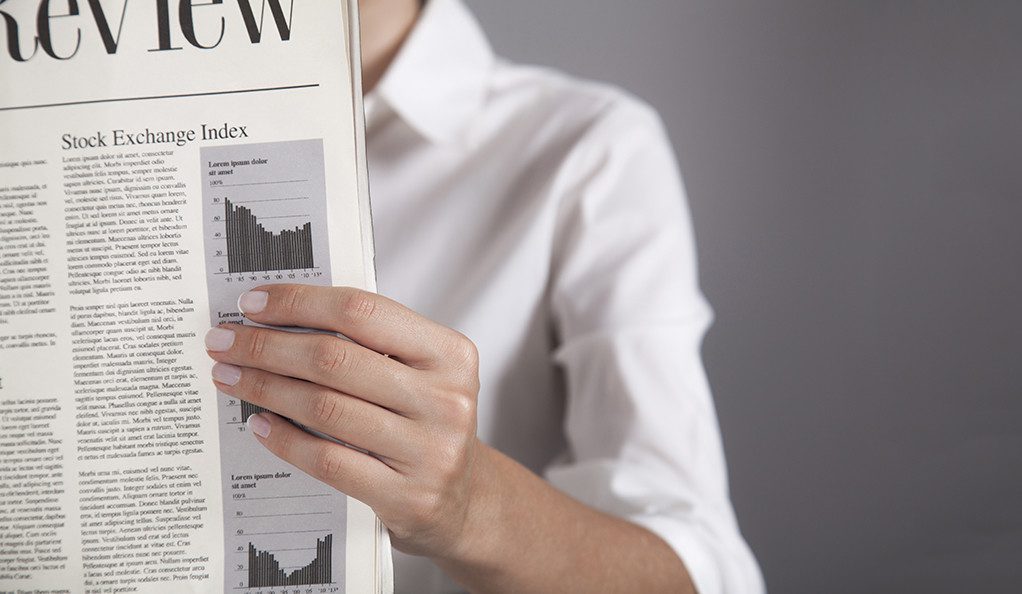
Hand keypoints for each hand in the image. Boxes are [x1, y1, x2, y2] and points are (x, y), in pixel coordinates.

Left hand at [203, 284, 484, 558]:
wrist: (461, 500)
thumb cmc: (423, 422)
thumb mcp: (418, 373)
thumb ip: (369, 344)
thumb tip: (277, 316)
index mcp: (451, 353)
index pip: (363, 311)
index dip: (300, 303)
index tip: (252, 304)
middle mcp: (447, 399)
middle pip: (336, 359)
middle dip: (267, 346)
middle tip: (224, 341)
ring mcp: (430, 451)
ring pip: (325, 408)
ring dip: (265, 388)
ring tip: (229, 377)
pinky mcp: (406, 497)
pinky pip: (328, 461)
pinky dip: (284, 439)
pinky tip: (259, 423)